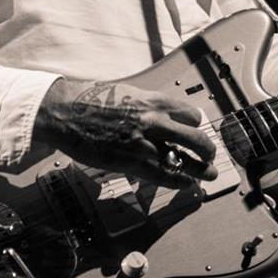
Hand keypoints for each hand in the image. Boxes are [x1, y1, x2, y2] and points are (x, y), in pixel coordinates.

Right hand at [33, 78, 218, 188]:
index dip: (196, 125)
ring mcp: (144, 144)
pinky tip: (187, 184)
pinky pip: (164, 175)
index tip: (195, 131)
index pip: (192, 116)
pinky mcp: (131, 162)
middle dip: (207, 150)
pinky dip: (179, 181)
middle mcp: (155, 121)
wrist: (66, 112)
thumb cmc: (92, 100)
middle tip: (211, 155)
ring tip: (208, 174)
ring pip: (184, 160)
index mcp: (154, 101)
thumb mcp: (129, 93)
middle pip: (196, 139)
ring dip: (200, 170)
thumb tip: (164, 116)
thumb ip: (149, 106)